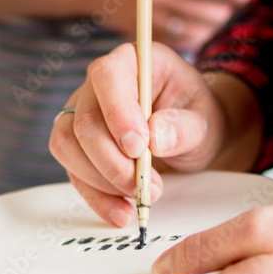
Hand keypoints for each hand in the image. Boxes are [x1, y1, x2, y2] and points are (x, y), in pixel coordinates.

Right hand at [49, 43, 256, 227]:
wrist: (189, 137)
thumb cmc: (196, 119)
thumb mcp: (205, 120)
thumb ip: (185, 127)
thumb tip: (156, 136)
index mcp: (131, 61)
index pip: (107, 76)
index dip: (117, 112)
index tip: (139, 148)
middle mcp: (97, 85)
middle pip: (85, 120)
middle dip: (114, 162)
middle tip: (149, 185)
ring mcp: (81, 114)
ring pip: (67, 146)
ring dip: (102, 181)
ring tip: (141, 197)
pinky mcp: (76, 147)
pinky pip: (72, 172)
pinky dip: (96, 197)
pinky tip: (123, 212)